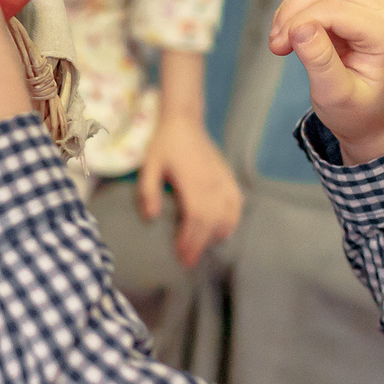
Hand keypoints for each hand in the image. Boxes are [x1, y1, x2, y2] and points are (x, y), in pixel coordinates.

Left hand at [138, 113, 242, 267]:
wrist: (184, 121)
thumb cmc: (164, 144)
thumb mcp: (149, 165)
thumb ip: (147, 191)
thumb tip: (150, 218)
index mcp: (193, 182)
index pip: (196, 218)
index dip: (190, 240)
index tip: (181, 256)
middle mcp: (212, 183)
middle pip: (211, 222)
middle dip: (200, 245)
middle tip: (188, 261)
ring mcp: (223, 180)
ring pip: (227, 216)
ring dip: (215, 235)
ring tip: (201, 247)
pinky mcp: (229, 177)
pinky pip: (237, 204)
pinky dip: (232, 221)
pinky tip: (222, 231)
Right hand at [268, 0, 383, 162]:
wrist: (366, 116)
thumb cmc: (355, 111)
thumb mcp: (335, 94)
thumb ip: (320, 61)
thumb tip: (299, 27)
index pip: (335, 10)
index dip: (300, 22)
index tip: (277, 48)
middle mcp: (381, 12)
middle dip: (293, 12)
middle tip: (275, 44)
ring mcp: (368, 5)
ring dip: (292, 9)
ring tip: (279, 41)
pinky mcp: (352, 6)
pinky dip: (296, 8)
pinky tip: (288, 34)